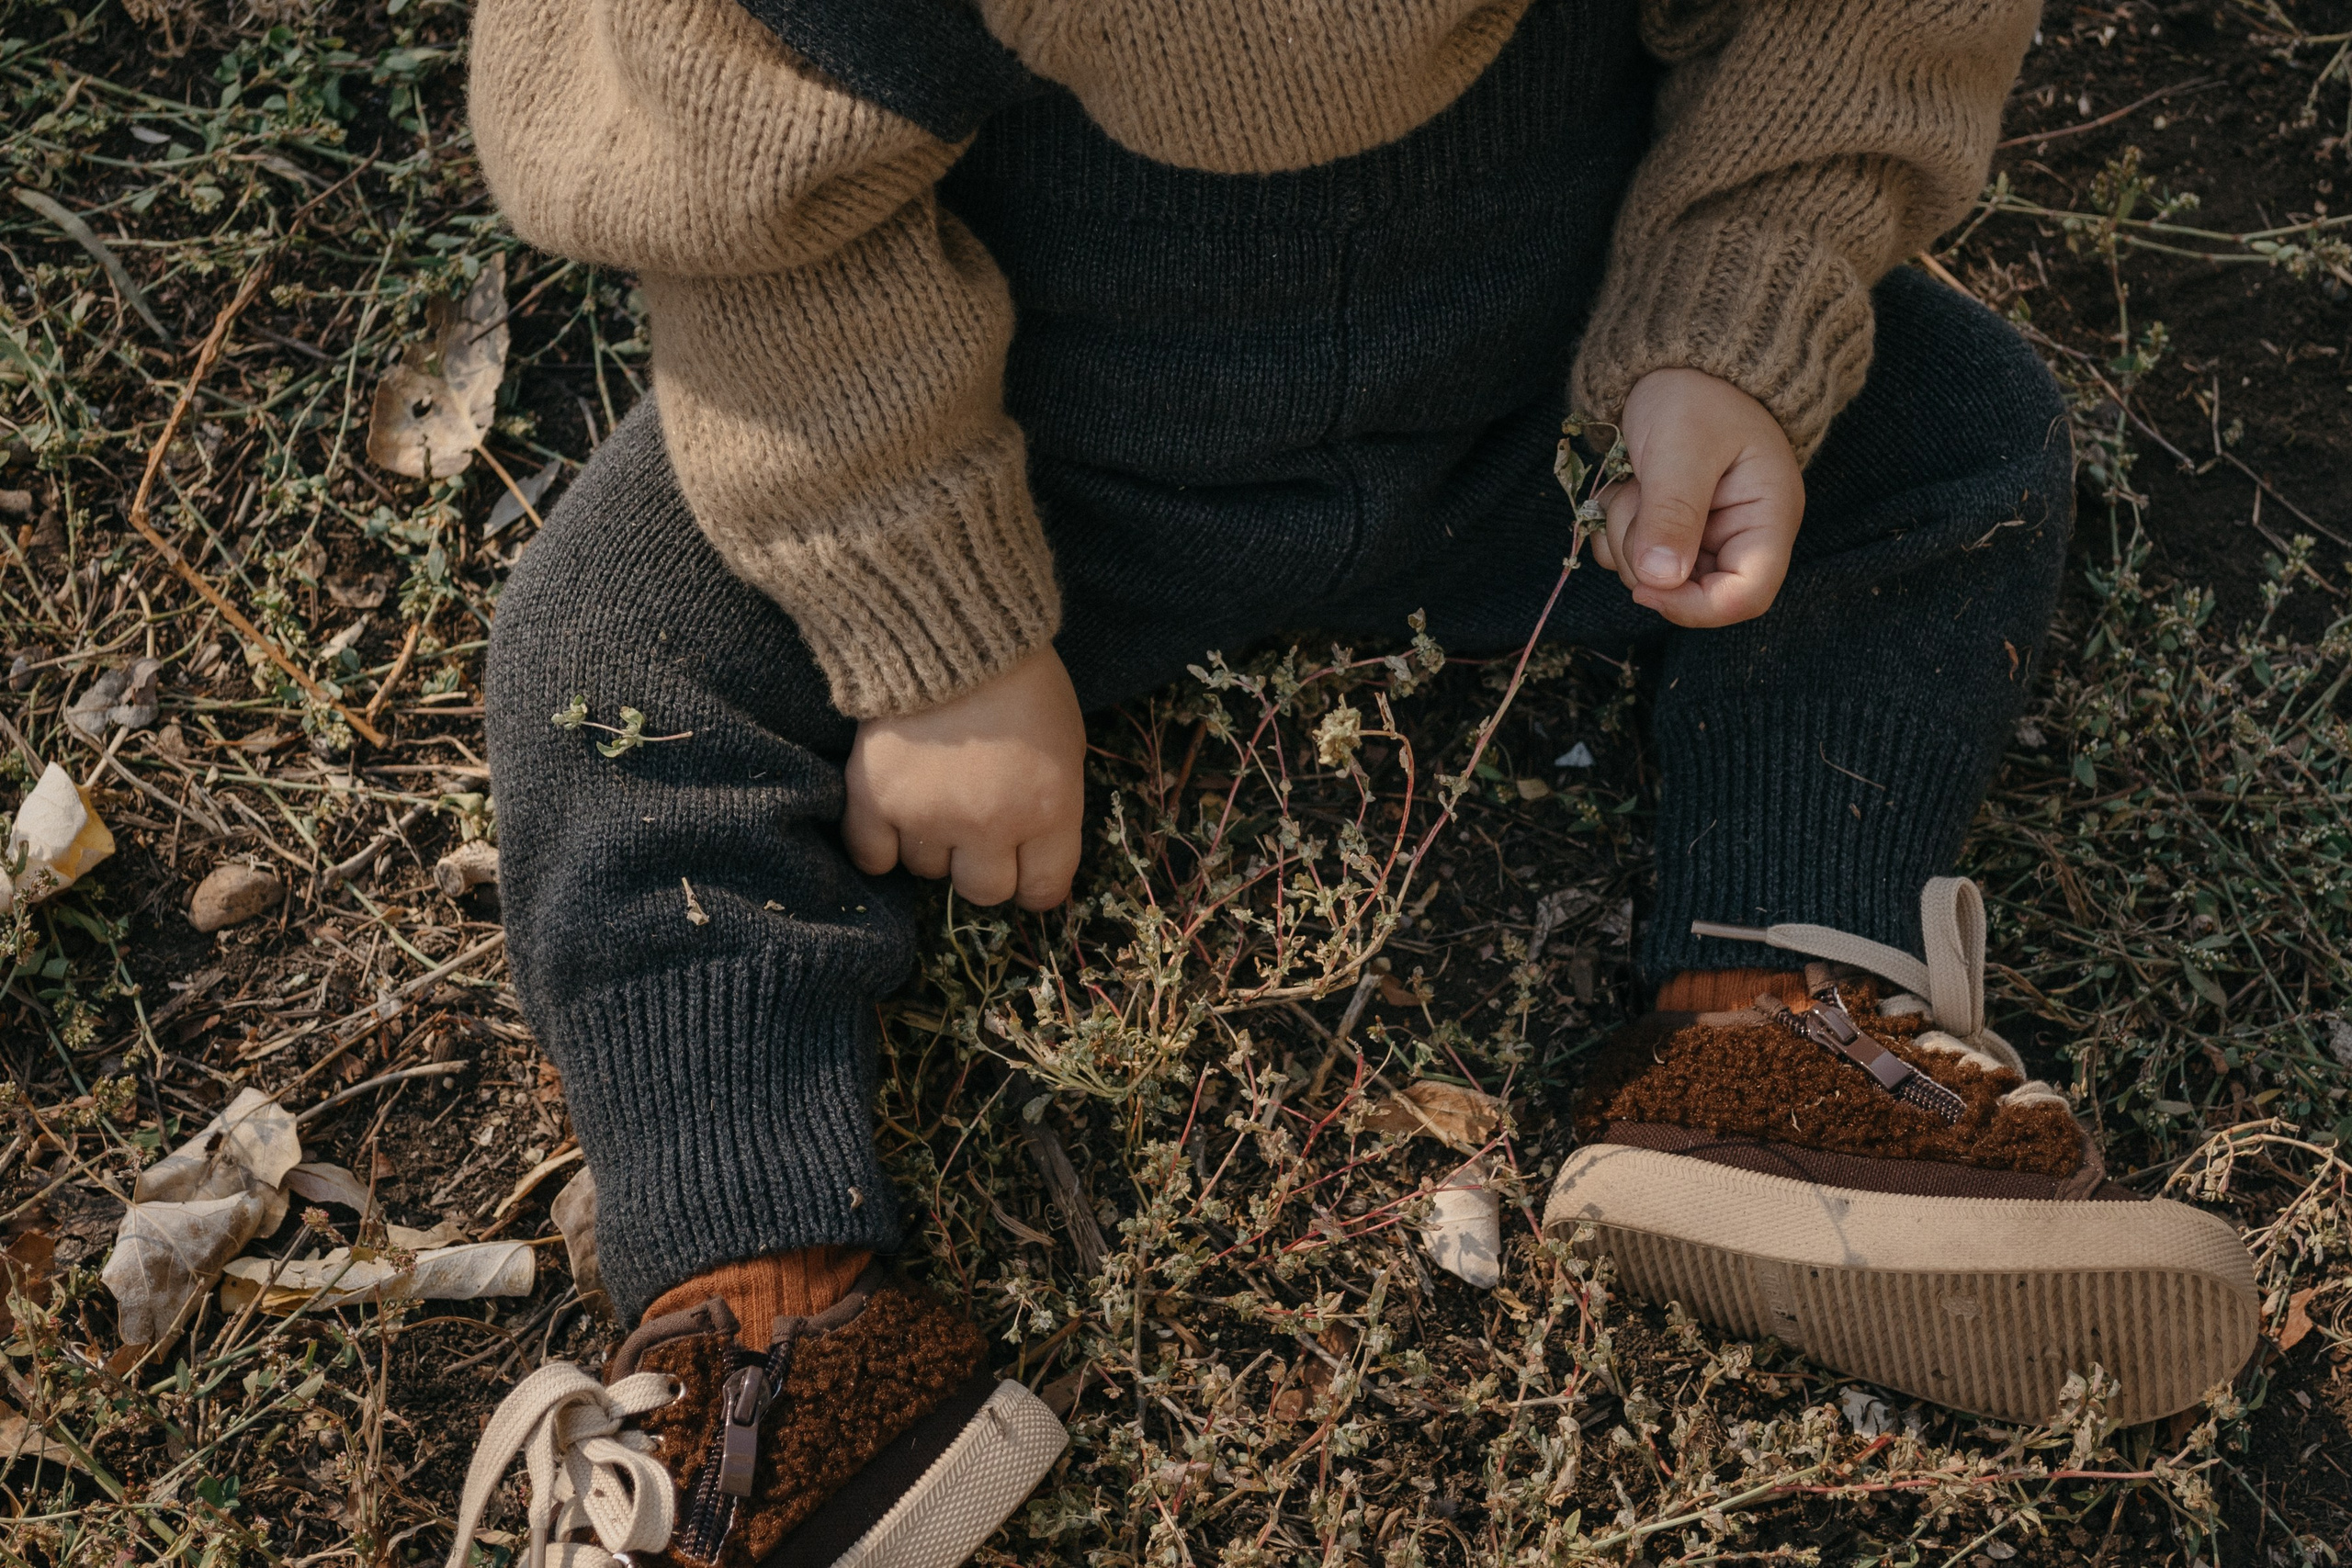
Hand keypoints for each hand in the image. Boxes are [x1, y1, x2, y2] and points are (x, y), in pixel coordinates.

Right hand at [842, 647, 1085, 909]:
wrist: (948, 626)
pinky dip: (879, 846)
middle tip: (975, 825)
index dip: (1033, 882)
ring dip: (932, 843)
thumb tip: (1037, 862)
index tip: (1023, 867)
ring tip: (934, 793)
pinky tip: (891, 817)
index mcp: (1048, 809)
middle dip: (983, 865)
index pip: (1043, 891)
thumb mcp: (1065, 746)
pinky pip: (872, 858)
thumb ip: (1053, 809)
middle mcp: (990, 824)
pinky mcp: (874, 798)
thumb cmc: (1022, 682)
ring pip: (928, 871)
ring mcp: (928, 814)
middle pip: (983, 891)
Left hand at [1589, 368, 1804, 627]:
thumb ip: (1673, 512)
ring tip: (1638, 482)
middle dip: (1646, 555)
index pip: (1745, 597)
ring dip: (1625, 536)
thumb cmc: (1697, 395)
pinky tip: (1627, 489)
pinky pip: (1629, 560)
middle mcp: (1738, 538)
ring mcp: (1700, 539)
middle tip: (1640, 496)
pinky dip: (1614, 531)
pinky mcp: (1667, 534)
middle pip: (1688, 593)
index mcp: (1765, 520)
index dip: (1693, 606)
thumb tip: (1660, 580)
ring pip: (1650, 578)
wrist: (1676, 365)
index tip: (1646, 586)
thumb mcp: (1684, 447)